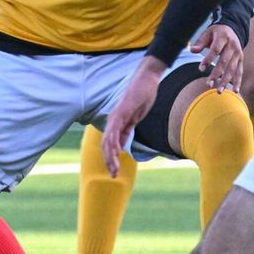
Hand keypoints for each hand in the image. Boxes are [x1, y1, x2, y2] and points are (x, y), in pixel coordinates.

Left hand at [101, 57, 163, 175]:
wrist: (147, 78)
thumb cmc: (142, 95)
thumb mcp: (135, 117)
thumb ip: (127, 129)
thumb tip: (121, 144)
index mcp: (117, 123)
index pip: (110, 143)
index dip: (111, 158)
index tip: (115, 171)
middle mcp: (114, 120)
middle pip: (106, 144)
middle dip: (109, 161)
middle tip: (113, 175)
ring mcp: (117, 115)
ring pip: (109, 139)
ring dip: (110, 156)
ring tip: (114, 169)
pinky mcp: (122, 111)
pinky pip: (115, 129)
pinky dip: (114, 141)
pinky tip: (115, 152)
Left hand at [189, 24, 242, 92]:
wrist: (233, 28)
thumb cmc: (216, 32)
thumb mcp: (207, 32)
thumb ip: (200, 42)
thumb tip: (191, 50)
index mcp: (223, 38)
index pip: (215, 50)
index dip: (208, 59)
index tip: (200, 69)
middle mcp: (232, 46)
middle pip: (224, 62)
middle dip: (216, 74)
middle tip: (208, 84)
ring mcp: (238, 54)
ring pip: (232, 69)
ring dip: (226, 81)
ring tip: (219, 91)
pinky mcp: (241, 60)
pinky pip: (239, 71)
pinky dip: (237, 81)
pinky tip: (235, 91)